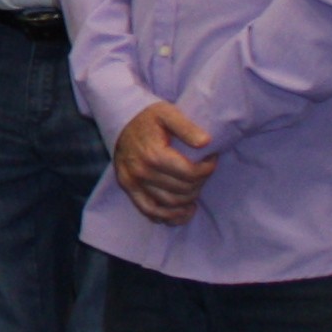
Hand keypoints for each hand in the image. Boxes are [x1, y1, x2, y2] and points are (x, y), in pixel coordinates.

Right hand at [114, 100, 218, 224]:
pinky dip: (169, 217)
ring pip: (170, 204)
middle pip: (183, 190)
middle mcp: (142, 172)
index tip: (211, 159)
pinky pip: (150, 211)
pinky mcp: (128, 188)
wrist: (120, 119)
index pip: (190, 174)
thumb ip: (187, 127)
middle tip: (203, 172)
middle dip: (200, 183)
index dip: (207, 169)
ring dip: (188, 200)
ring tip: (195, 188)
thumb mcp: (168, 113)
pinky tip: (183, 211)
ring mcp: (133, 182)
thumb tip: (206, 143)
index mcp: (154, 154)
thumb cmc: (148, 117)